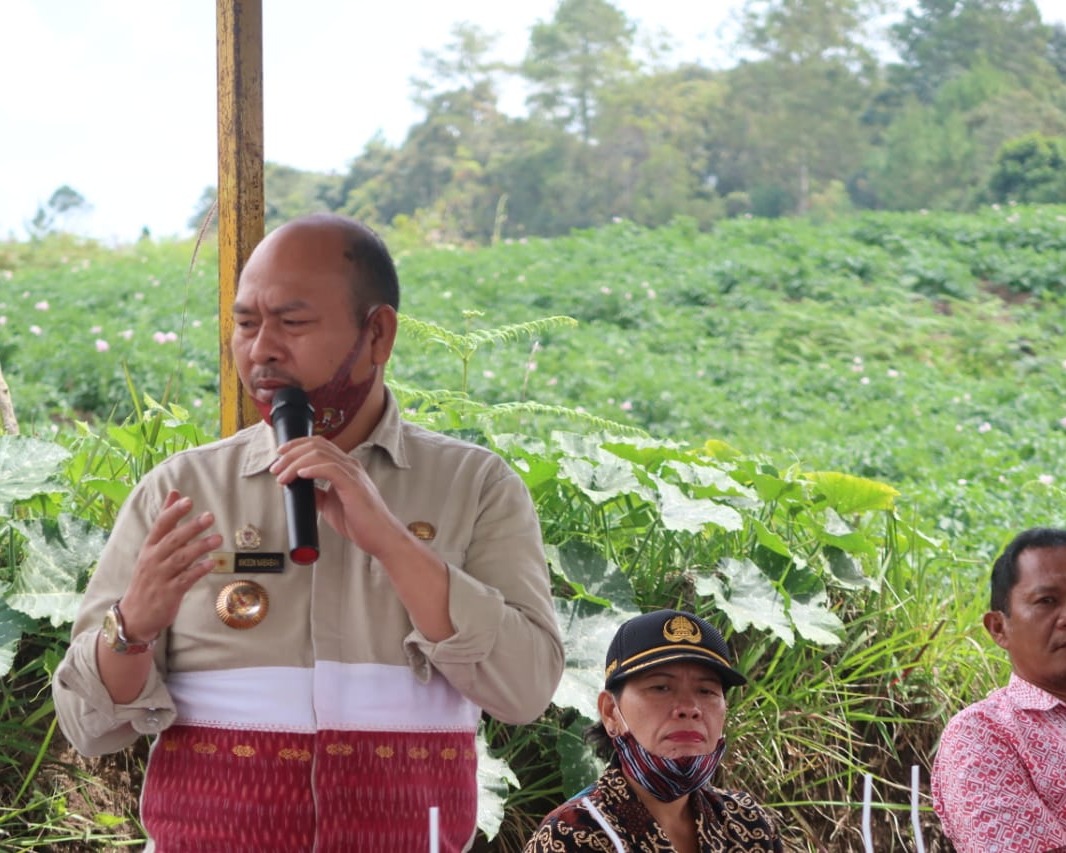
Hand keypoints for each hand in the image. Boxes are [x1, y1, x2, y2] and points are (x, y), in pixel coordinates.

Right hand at [118, 490, 223, 641]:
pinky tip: (212, 563)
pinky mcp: (169, 593)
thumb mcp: (152, 548)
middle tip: (209, 516)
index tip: (187, 500)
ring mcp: (160, 577)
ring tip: (218, 539)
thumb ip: (166, 521)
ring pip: (181, 559)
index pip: (160, 526)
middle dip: (191, 528)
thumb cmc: (148, 577)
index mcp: (149, 547)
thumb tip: (175, 493)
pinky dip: (198, 571)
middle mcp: (153, 560)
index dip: (173, 512)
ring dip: (200, 548)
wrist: (134, 615)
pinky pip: (185, 579)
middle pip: (172, 540)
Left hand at [269, 436, 407, 559]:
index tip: (280, 455)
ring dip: (295, 463)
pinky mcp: (353, 485)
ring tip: (282, 475)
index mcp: (346, 467)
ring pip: (319, 455)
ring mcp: (352, 473)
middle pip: (316, 445)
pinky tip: (300, 475)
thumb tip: (299, 488)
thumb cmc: (359, 522)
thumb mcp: (330, 505)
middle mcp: (350, 465)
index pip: (319, 444)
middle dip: (291, 453)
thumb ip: (317, 493)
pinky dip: (311, 469)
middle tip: (276, 467)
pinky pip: (329, 468)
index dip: (297, 445)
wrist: (379, 536)